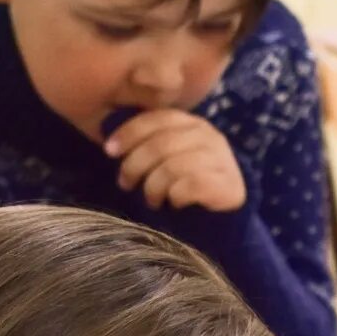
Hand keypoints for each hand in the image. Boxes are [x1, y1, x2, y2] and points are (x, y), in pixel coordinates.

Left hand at [107, 110, 247, 212]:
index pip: (157, 118)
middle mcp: (208, 136)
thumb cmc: (188, 186)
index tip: (109, 151)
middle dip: (135, 165)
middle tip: (126, 184)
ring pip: (172, 167)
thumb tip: (112, 142)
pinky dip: (174, 197)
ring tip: (151, 200)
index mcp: (191, 124)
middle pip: (161, 144)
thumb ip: (149, 144)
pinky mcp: (227, 185)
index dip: (129, 132)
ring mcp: (221, 159)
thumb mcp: (168, 159)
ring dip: (153, 186)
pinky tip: (173, 204)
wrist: (227, 216)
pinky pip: (189, 186)